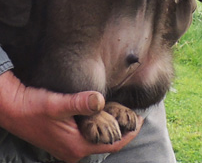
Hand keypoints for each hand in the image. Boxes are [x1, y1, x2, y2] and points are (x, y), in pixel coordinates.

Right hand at [0, 71, 142, 162]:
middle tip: (134, 113)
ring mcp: (68, 146)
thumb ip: (80, 102)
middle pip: (106, 142)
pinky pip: (88, 135)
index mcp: (76, 146)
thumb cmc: (33, 107)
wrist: (13, 109)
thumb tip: (100, 99)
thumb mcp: (57, 104)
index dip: (129, 132)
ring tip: (122, 111)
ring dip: (110, 126)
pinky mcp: (64, 138)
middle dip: (122, 129)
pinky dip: (98, 125)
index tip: (141, 119)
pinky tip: (102, 112)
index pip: (112, 143)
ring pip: (97, 138)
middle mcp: (74, 150)